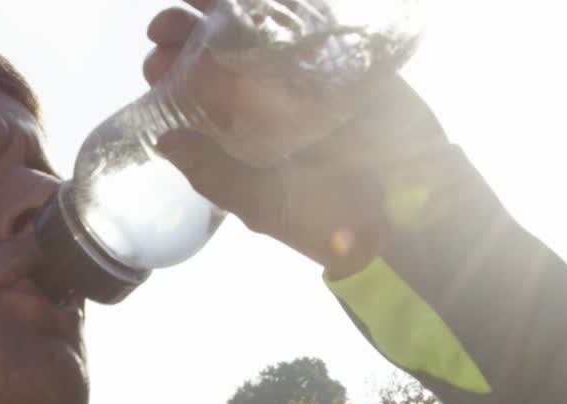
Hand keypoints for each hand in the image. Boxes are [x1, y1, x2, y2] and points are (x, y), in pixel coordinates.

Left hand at [144, 0, 449, 276]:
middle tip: (165, 28)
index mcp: (239, 138)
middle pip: (215, 58)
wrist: (413, 207)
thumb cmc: (331, 218)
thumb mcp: (263, 204)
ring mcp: (303, 77)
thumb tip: (161, 142)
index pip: (193, 99)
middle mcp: (265, 103)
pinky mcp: (343, 57)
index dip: (169, 78)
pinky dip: (284, 4)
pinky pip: (309, 20)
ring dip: (223, 10)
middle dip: (186, 37)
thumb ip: (214, 175)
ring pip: (255, 31)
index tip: (153, 64)